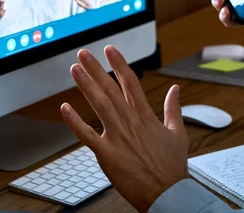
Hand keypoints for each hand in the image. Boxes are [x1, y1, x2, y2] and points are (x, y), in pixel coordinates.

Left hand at [60, 46, 188, 211]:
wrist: (168, 194)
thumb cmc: (173, 167)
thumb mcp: (178, 133)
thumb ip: (174, 108)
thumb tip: (176, 89)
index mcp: (146, 117)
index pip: (131, 83)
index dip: (119, 64)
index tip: (110, 50)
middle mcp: (130, 123)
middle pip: (111, 89)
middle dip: (97, 69)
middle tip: (84, 53)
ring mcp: (118, 138)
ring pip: (99, 105)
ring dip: (86, 86)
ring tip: (75, 69)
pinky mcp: (107, 155)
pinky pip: (87, 136)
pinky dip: (75, 122)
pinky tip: (65, 108)